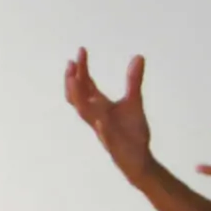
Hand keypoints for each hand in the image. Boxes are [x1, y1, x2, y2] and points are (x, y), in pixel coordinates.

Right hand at [65, 49, 154, 182]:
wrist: (139, 159)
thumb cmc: (132, 131)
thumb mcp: (134, 102)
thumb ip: (133, 80)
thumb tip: (138, 56)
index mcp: (99, 106)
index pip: (85, 84)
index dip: (81, 69)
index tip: (81, 51)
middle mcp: (96, 115)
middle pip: (78, 96)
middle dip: (73, 80)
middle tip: (72, 62)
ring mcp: (102, 129)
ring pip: (85, 113)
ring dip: (79, 98)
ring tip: (75, 81)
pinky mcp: (113, 143)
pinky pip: (105, 135)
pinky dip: (102, 127)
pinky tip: (102, 121)